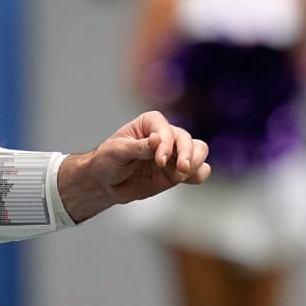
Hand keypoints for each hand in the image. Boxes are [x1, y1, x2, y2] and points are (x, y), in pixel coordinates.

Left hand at [61, 110, 209, 220]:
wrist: (106, 181)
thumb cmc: (107, 160)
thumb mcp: (116, 151)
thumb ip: (138, 147)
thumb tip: (157, 139)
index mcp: (149, 123)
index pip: (165, 128)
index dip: (166, 142)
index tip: (159, 159)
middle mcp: (165, 136)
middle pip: (187, 139)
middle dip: (187, 154)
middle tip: (180, 169)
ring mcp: (174, 154)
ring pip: (199, 151)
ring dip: (196, 162)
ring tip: (181, 175)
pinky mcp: (178, 171)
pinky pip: (199, 170)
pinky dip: (198, 175)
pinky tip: (186, 180)